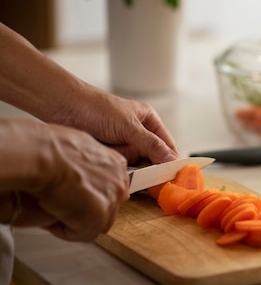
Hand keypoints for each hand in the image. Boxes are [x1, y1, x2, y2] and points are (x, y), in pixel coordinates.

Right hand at [0, 120, 128, 240]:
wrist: (45, 157)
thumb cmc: (53, 149)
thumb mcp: (80, 147)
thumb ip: (90, 162)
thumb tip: (81, 170)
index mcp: (116, 165)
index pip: (109, 190)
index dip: (87, 195)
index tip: (72, 193)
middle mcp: (119, 183)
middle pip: (105, 208)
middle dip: (84, 210)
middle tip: (62, 203)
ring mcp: (111, 201)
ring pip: (94, 223)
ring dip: (74, 220)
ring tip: (55, 207)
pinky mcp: (98, 218)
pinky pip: (80, 234)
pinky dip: (63, 230)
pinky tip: (52, 214)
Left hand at [57, 88, 178, 164]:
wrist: (63, 107)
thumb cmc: (97, 109)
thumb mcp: (129, 127)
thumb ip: (152, 145)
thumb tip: (172, 161)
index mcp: (149, 121)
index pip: (167, 145)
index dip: (170, 160)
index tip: (172, 177)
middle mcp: (138, 134)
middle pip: (150, 159)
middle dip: (142, 162)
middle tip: (135, 163)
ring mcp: (123, 144)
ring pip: (133, 164)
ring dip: (124, 161)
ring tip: (111, 147)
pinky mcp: (109, 154)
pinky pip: (118, 166)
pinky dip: (113, 164)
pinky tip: (105, 153)